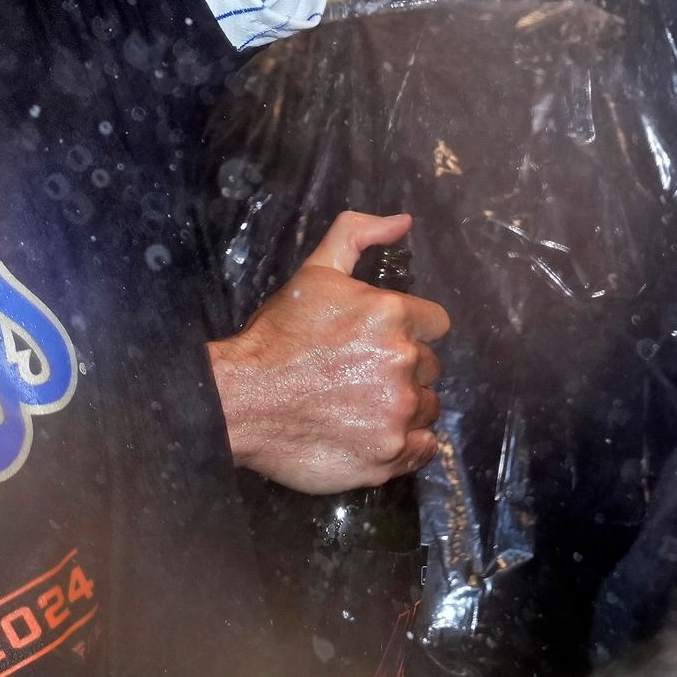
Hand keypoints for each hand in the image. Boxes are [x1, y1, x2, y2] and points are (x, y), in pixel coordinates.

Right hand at [205, 212, 448, 494]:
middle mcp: (403, 363)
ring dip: (405, 407)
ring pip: (427, 408)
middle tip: (362, 375)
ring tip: (362, 406)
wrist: (241, 400)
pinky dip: (406, 444)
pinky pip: (423, 449)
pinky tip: (374, 434)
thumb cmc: (277, 337)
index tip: (380, 342)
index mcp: (391, 315)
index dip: (409, 330)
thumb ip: (357, 234)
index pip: (435, 324)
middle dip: (404, 369)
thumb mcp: (315, 273)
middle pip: (431, 368)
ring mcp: (398, 413)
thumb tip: (403, 221)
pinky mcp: (389, 455)